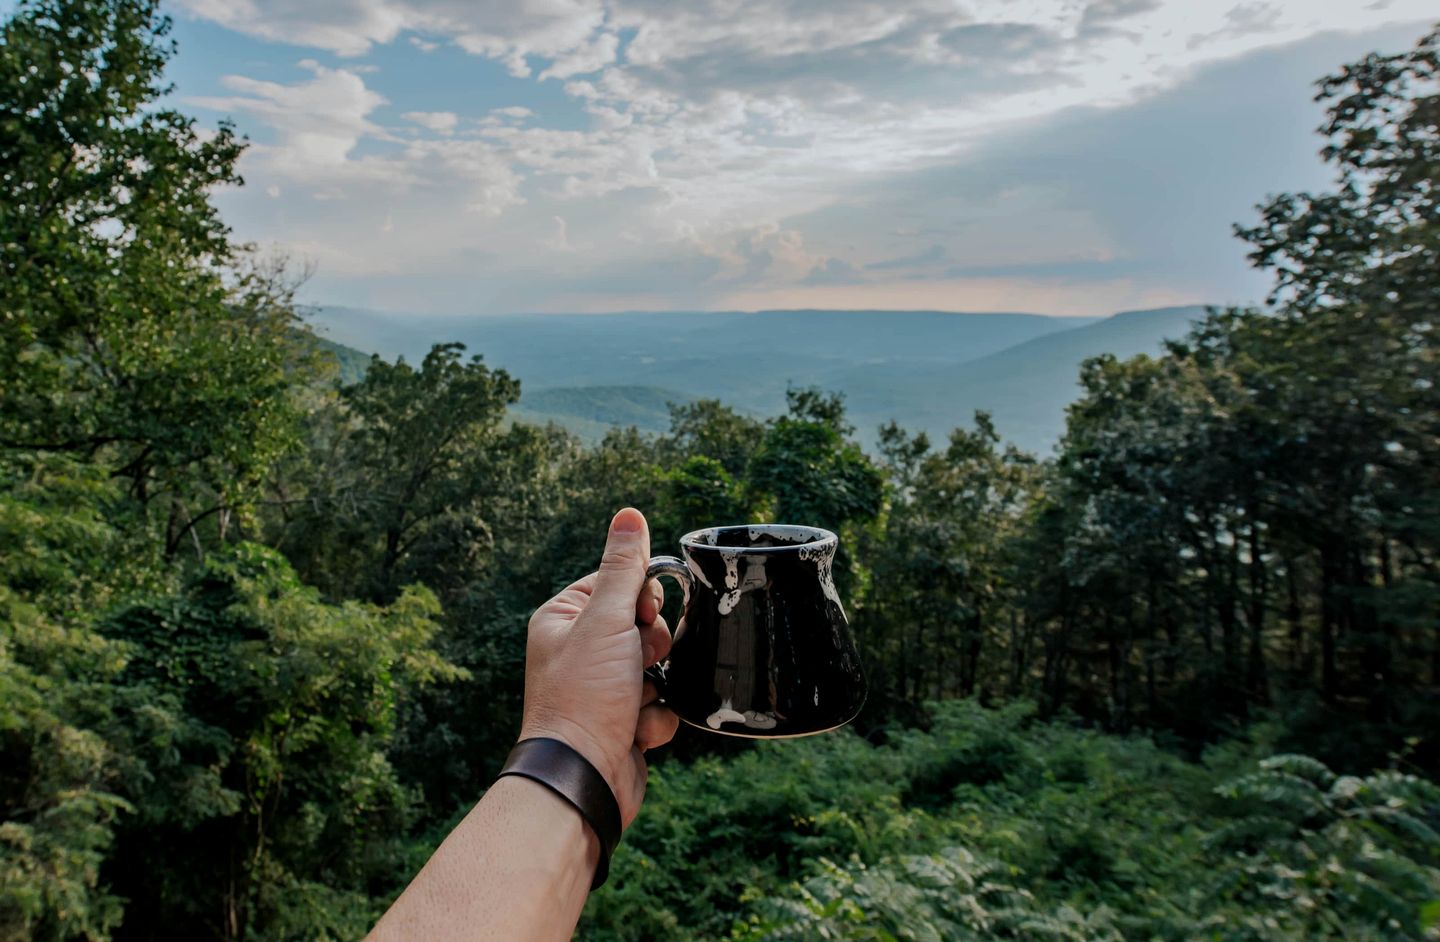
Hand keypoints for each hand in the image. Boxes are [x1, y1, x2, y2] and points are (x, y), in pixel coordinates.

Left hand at [519, 507, 679, 826]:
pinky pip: (659, 705)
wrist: (584, 779)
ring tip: (634, 702)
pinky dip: (655, 718)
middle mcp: (577, 653)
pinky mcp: (621, 722)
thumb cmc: (585, 698)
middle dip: (652, 645)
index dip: (641, 598)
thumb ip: (623, 569)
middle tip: (638, 661)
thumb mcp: (606, 621)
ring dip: (656, 685)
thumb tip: (629, 515)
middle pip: (642, 626)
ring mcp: (600, 690)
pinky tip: (634, 730)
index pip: (616, 585)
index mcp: (563, 620)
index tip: (644, 613)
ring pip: (656, 667)